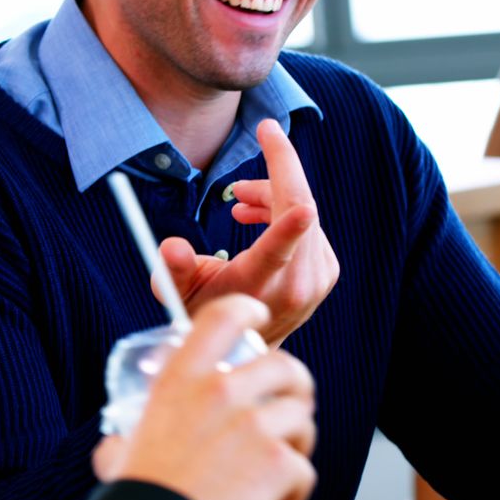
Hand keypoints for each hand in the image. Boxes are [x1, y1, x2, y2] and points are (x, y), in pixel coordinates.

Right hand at [92, 294, 317, 499]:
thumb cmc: (138, 489)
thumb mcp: (128, 439)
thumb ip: (132, 432)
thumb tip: (115, 446)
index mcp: (184, 376)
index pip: (225, 317)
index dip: (249, 310)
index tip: (259, 317)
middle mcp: (221, 391)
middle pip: (285, 365)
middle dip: (297, 384)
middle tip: (292, 404)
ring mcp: (253, 425)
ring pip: (302, 418)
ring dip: (298, 443)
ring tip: (280, 467)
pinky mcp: (277, 461)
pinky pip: (305, 468)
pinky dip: (295, 491)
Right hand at [157, 119, 338, 347]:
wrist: (245, 345)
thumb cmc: (207, 312)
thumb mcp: (179, 294)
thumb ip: (172, 269)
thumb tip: (172, 247)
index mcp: (261, 284)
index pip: (284, 240)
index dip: (286, 195)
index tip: (284, 161)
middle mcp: (297, 284)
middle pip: (299, 205)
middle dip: (272, 175)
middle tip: (251, 154)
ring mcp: (318, 279)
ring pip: (305, 212)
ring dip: (272, 197)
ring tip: (239, 206)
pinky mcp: (327, 272)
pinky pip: (311, 225)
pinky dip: (285, 214)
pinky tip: (259, 220)